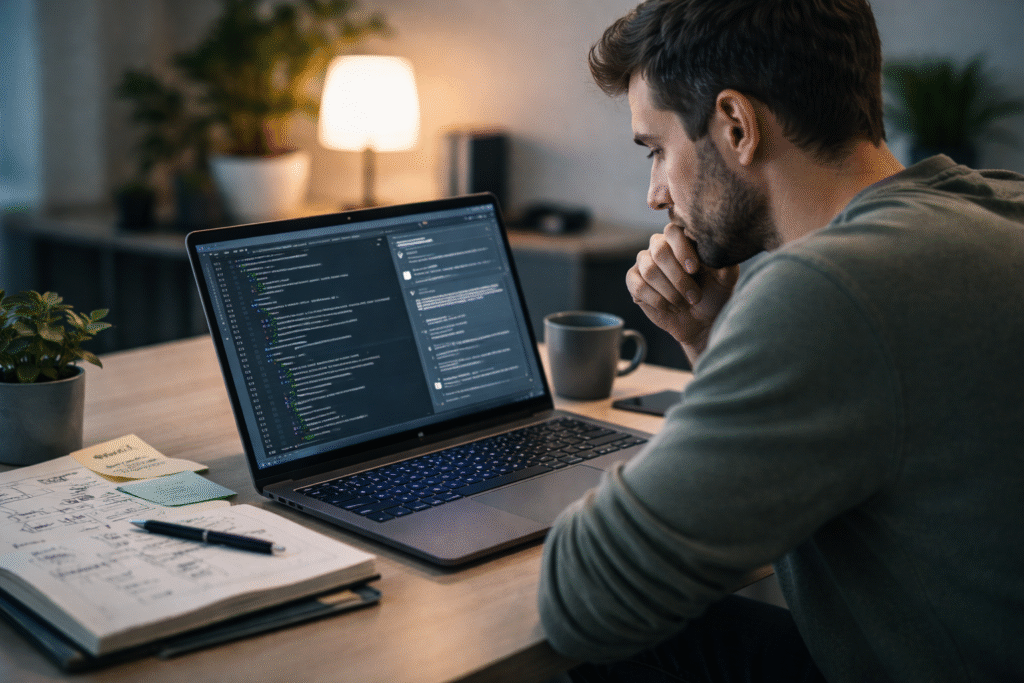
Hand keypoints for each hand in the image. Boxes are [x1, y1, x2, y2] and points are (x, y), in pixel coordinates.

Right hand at [626, 223, 738, 363]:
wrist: (700, 321)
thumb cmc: (713, 294)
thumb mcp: (725, 278)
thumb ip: (724, 262)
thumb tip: (719, 250)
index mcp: (681, 239)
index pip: (673, 231)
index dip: (681, 249)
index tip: (694, 269)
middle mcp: (660, 246)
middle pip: (659, 251)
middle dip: (678, 278)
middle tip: (695, 297)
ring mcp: (644, 263)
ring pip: (649, 271)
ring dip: (670, 292)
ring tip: (684, 304)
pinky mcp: (634, 281)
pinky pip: (638, 286)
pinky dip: (658, 300)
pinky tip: (671, 308)